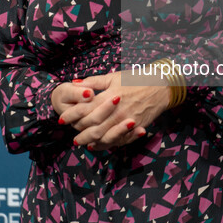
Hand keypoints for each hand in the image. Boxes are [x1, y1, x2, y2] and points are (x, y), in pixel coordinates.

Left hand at [52, 71, 170, 150]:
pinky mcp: (135, 128)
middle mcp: (116, 110)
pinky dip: (106, 144)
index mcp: (109, 96)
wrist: (160, 87)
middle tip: (70, 135)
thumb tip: (75, 83)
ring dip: (89, 141)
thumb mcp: (114, 77)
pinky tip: (97, 145)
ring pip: (103, 136)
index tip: (62, 119)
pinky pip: (118, 141)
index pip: (85, 109)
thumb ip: (94, 82)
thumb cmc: (136, 79)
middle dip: (78, 132)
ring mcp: (126, 121)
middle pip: (92, 126)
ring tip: (80, 142)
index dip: (71, 115)